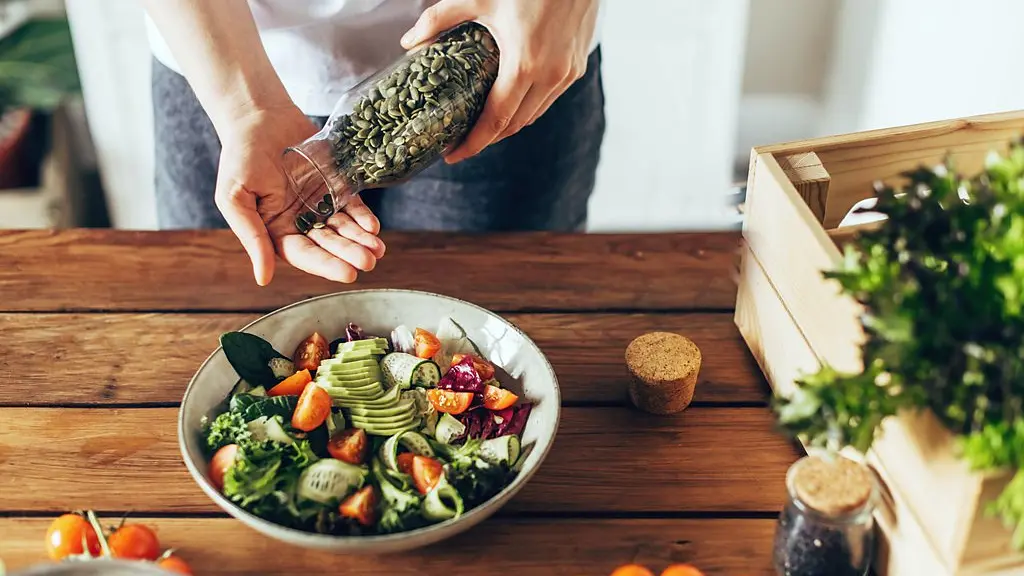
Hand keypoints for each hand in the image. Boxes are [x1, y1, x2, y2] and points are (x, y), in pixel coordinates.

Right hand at [215, 105, 385, 285]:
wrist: (258, 116)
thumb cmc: (240, 157)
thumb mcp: (235, 198)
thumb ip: (252, 237)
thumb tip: (263, 279)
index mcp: (275, 230)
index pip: (303, 254)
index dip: (325, 265)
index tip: (348, 274)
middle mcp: (299, 221)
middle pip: (328, 244)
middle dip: (348, 253)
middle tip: (368, 262)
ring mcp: (319, 203)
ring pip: (343, 227)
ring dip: (360, 240)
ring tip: (378, 250)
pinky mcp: (335, 185)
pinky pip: (351, 204)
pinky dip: (363, 216)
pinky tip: (373, 226)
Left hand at [401, 0, 599, 163]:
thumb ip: (440, 19)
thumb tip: (409, 42)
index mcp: (525, 65)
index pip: (497, 121)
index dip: (474, 143)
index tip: (453, 154)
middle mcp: (551, 76)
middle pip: (515, 124)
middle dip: (488, 138)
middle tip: (461, 139)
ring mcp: (568, 73)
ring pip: (534, 114)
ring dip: (509, 124)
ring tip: (482, 124)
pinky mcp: (577, 65)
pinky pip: (549, 98)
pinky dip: (528, 105)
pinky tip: (510, 99)